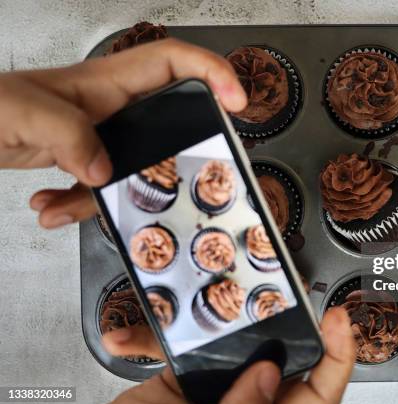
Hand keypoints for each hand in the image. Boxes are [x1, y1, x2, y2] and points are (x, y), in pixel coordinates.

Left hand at [0, 38, 246, 227]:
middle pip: (166, 124)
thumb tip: (106, 170)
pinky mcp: (81, 156)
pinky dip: (77, 203)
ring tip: (70, 204)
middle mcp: (108, 106)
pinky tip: (52, 207)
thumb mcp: (24, 112)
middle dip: (172, 157)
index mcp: (105, 83)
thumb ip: (70, 136)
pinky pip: (99, 186)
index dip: (212, 73)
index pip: (173, 63)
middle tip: (180, 178)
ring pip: (131, 167)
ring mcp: (96, 133)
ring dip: (105, 195)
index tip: (235, 100)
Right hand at [102, 307, 355, 403]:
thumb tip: (267, 376)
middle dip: (276, 319)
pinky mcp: (181, 381)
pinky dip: (149, 341)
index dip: (336, 355)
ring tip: (208, 294)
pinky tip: (125, 338)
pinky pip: (177, 351)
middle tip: (276, 287)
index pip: (319, 395)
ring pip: (229, 345)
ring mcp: (216, 393)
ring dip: (209, 321)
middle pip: (277, 358)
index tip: (337, 320)